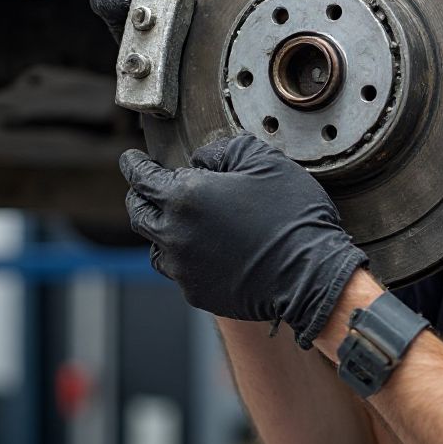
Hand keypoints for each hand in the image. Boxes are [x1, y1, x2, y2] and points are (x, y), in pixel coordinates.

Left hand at [120, 133, 368, 347]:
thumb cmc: (291, 216)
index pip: (141, 177)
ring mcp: (183, 268)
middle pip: (139, 213)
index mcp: (184, 197)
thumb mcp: (265, 161)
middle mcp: (174, 234)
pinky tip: (208, 251)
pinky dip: (186, 258)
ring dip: (161, 230)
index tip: (132, 160)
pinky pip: (181, 272)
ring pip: (156, 246)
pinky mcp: (197, 293)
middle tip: (148, 188)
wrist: (310, 274)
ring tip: (178, 222)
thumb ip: (223, 150)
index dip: (134, 164)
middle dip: (140, 196)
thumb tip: (201, 162)